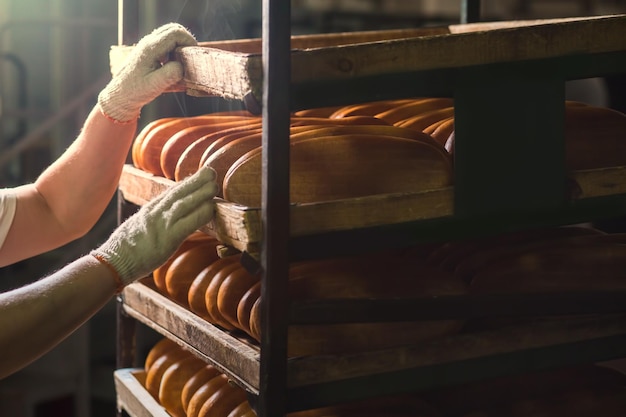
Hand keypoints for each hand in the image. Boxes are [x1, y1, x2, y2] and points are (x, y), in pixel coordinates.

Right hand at [91, 166, 217, 286]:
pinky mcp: (167, 239)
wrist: (112, 263)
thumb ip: (150, 222)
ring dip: (200, 193)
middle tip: (211, 171)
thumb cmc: (124, 251)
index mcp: (148, 211)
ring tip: (214, 186)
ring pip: (183, 204)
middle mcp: (154, 213)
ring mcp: (161, 225)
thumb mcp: (137, 229)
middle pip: (177, 192)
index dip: (185, 183)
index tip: (199, 176)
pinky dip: (200, 215)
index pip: (169, 193)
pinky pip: (186, 224)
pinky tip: (211, 209)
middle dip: (195, 180)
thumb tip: (160, 220)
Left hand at [98, 23, 196, 122]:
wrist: (120, 95)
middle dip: (186, 40)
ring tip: (182, 61)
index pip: (175, 33)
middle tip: (191, 56)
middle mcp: (148, 43)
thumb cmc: (135, 92)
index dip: (189, 41)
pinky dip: (174, 48)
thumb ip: (170, 74)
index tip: (194, 55)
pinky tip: (173, 64)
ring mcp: (147, 45)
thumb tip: (182, 66)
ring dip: (180, 44)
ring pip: (169, 34)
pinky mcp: (148, 51)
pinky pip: (165, 42)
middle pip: (173, 29)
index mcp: (150, 49)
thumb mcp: (155, 86)